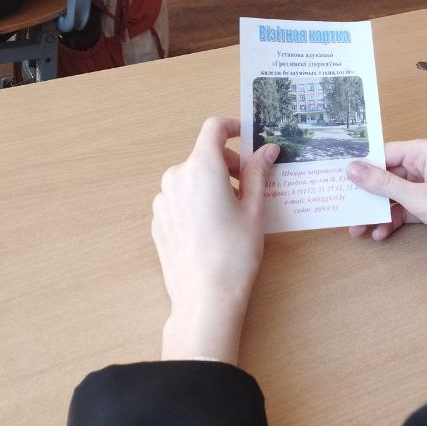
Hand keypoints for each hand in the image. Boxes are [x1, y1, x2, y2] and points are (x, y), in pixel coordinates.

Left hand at [150, 117, 279, 361]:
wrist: (205, 298)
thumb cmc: (235, 253)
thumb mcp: (255, 209)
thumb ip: (259, 172)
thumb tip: (268, 149)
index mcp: (202, 168)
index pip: (214, 128)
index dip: (233, 127)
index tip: (248, 137)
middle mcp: (176, 177)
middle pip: (204, 155)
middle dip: (228, 164)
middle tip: (251, 187)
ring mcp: (163, 200)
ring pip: (192, 178)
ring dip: (212, 184)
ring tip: (233, 213)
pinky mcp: (158, 220)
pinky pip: (180, 199)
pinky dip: (198, 202)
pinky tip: (213, 229)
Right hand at [346, 139, 426, 310]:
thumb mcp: (418, 197)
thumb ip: (383, 183)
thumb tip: (352, 168)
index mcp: (425, 151)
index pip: (383, 153)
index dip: (359, 167)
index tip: (335, 179)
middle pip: (386, 175)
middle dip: (366, 195)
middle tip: (343, 210)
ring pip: (394, 196)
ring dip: (377, 212)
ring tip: (359, 230)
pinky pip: (405, 210)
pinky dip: (393, 221)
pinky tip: (382, 234)